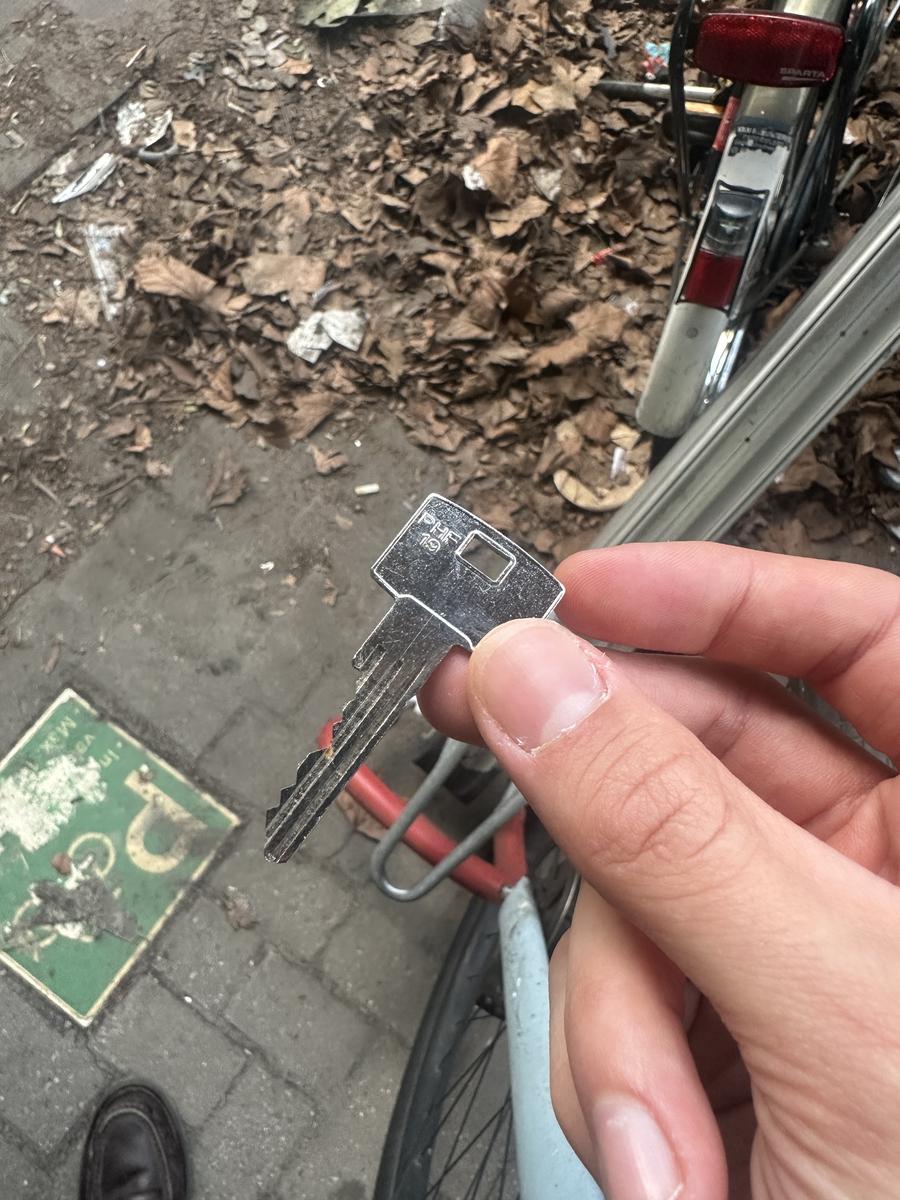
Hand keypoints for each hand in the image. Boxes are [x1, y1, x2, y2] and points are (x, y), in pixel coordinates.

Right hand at [420, 542, 899, 1199]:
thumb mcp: (832, 1004)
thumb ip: (672, 828)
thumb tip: (543, 683)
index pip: (851, 634)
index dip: (716, 592)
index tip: (585, 591)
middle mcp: (888, 868)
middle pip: (707, 755)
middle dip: (602, 784)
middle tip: (486, 723)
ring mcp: (798, 948)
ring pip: (640, 890)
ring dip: (619, 1007)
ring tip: (657, 1132)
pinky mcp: (731, 1026)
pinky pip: (626, 987)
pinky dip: (620, 1069)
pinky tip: (665, 1152)